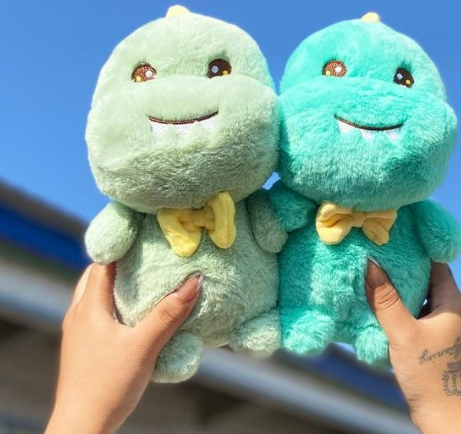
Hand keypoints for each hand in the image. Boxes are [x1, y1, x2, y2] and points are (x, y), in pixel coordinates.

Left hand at [45, 263, 201, 433]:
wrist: (81, 428)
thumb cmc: (108, 385)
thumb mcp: (144, 346)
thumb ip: (169, 313)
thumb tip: (194, 282)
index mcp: (89, 308)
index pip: (101, 263)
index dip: (120, 246)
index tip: (142, 235)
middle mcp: (78, 315)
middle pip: (95, 277)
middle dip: (118, 264)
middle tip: (145, 256)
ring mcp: (77, 333)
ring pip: (93, 296)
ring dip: (114, 285)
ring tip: (141, 282)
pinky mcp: (81, 348)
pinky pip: (95, 314)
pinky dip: (112, 304)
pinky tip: (131, 316)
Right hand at [365, 260, 460, 433]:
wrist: (441, 413)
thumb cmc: (427, 373)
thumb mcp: (402, 333)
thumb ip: (385, 299)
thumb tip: (371, 265)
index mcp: (451, 300)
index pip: (435, 261)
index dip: (415, 246)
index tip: (393, 235)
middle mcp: (450, 307)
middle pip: (426, 274)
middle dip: (403, 263)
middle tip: (377, 250)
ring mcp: (442, 321)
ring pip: (419, 292)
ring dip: (400, 284)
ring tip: (375, 271)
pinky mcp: (433, 334)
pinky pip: (415, 307)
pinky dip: (400, 301)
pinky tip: (380, 300)